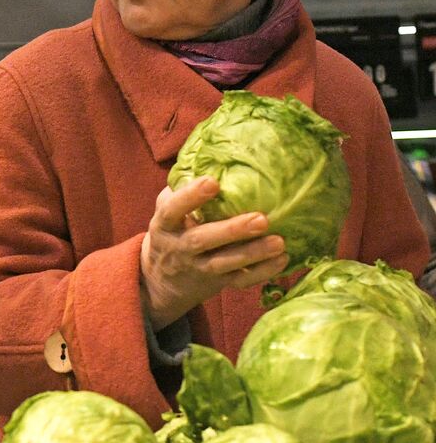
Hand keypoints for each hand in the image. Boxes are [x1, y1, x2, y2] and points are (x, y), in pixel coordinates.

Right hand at [140, 177, 288, 328]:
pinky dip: (261, 272)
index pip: (172, 210)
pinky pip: (239, 281)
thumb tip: (208, 158)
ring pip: (223, 264)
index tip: (213, 182)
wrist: (160, 281)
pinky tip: (281, 259)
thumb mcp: (166, 211)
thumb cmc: (172, 233)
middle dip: (231, 230)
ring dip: (252, 254)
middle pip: (201, 240)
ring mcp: (197, 268)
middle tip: (261, 219)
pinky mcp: (215, 283)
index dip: (190, 197)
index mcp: (164, 225)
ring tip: (279, 242)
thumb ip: (180, 189)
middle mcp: (179, 248)